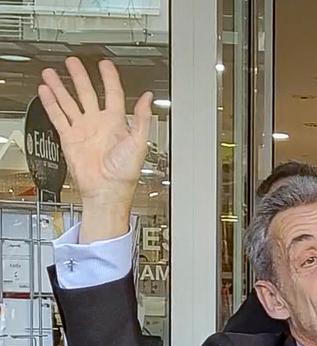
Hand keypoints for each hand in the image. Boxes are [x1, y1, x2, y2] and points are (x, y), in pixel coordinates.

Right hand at [38, 58, 151, 239]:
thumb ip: (142, 118)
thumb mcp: (140, 142)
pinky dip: (51, 104)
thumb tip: (148, 99)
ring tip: (52, 73)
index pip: (113, 94)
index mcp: (117, 124)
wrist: (107, 191)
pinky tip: (46, 91)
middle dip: (80, 77)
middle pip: (87, 93)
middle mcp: (99, 124)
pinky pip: (59, 117)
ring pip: (69, 103)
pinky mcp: (70, 139)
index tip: (105, 65)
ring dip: (61, 87)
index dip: (109, 78)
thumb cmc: (125, 174)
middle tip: (73, 63)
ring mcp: (84, 131)